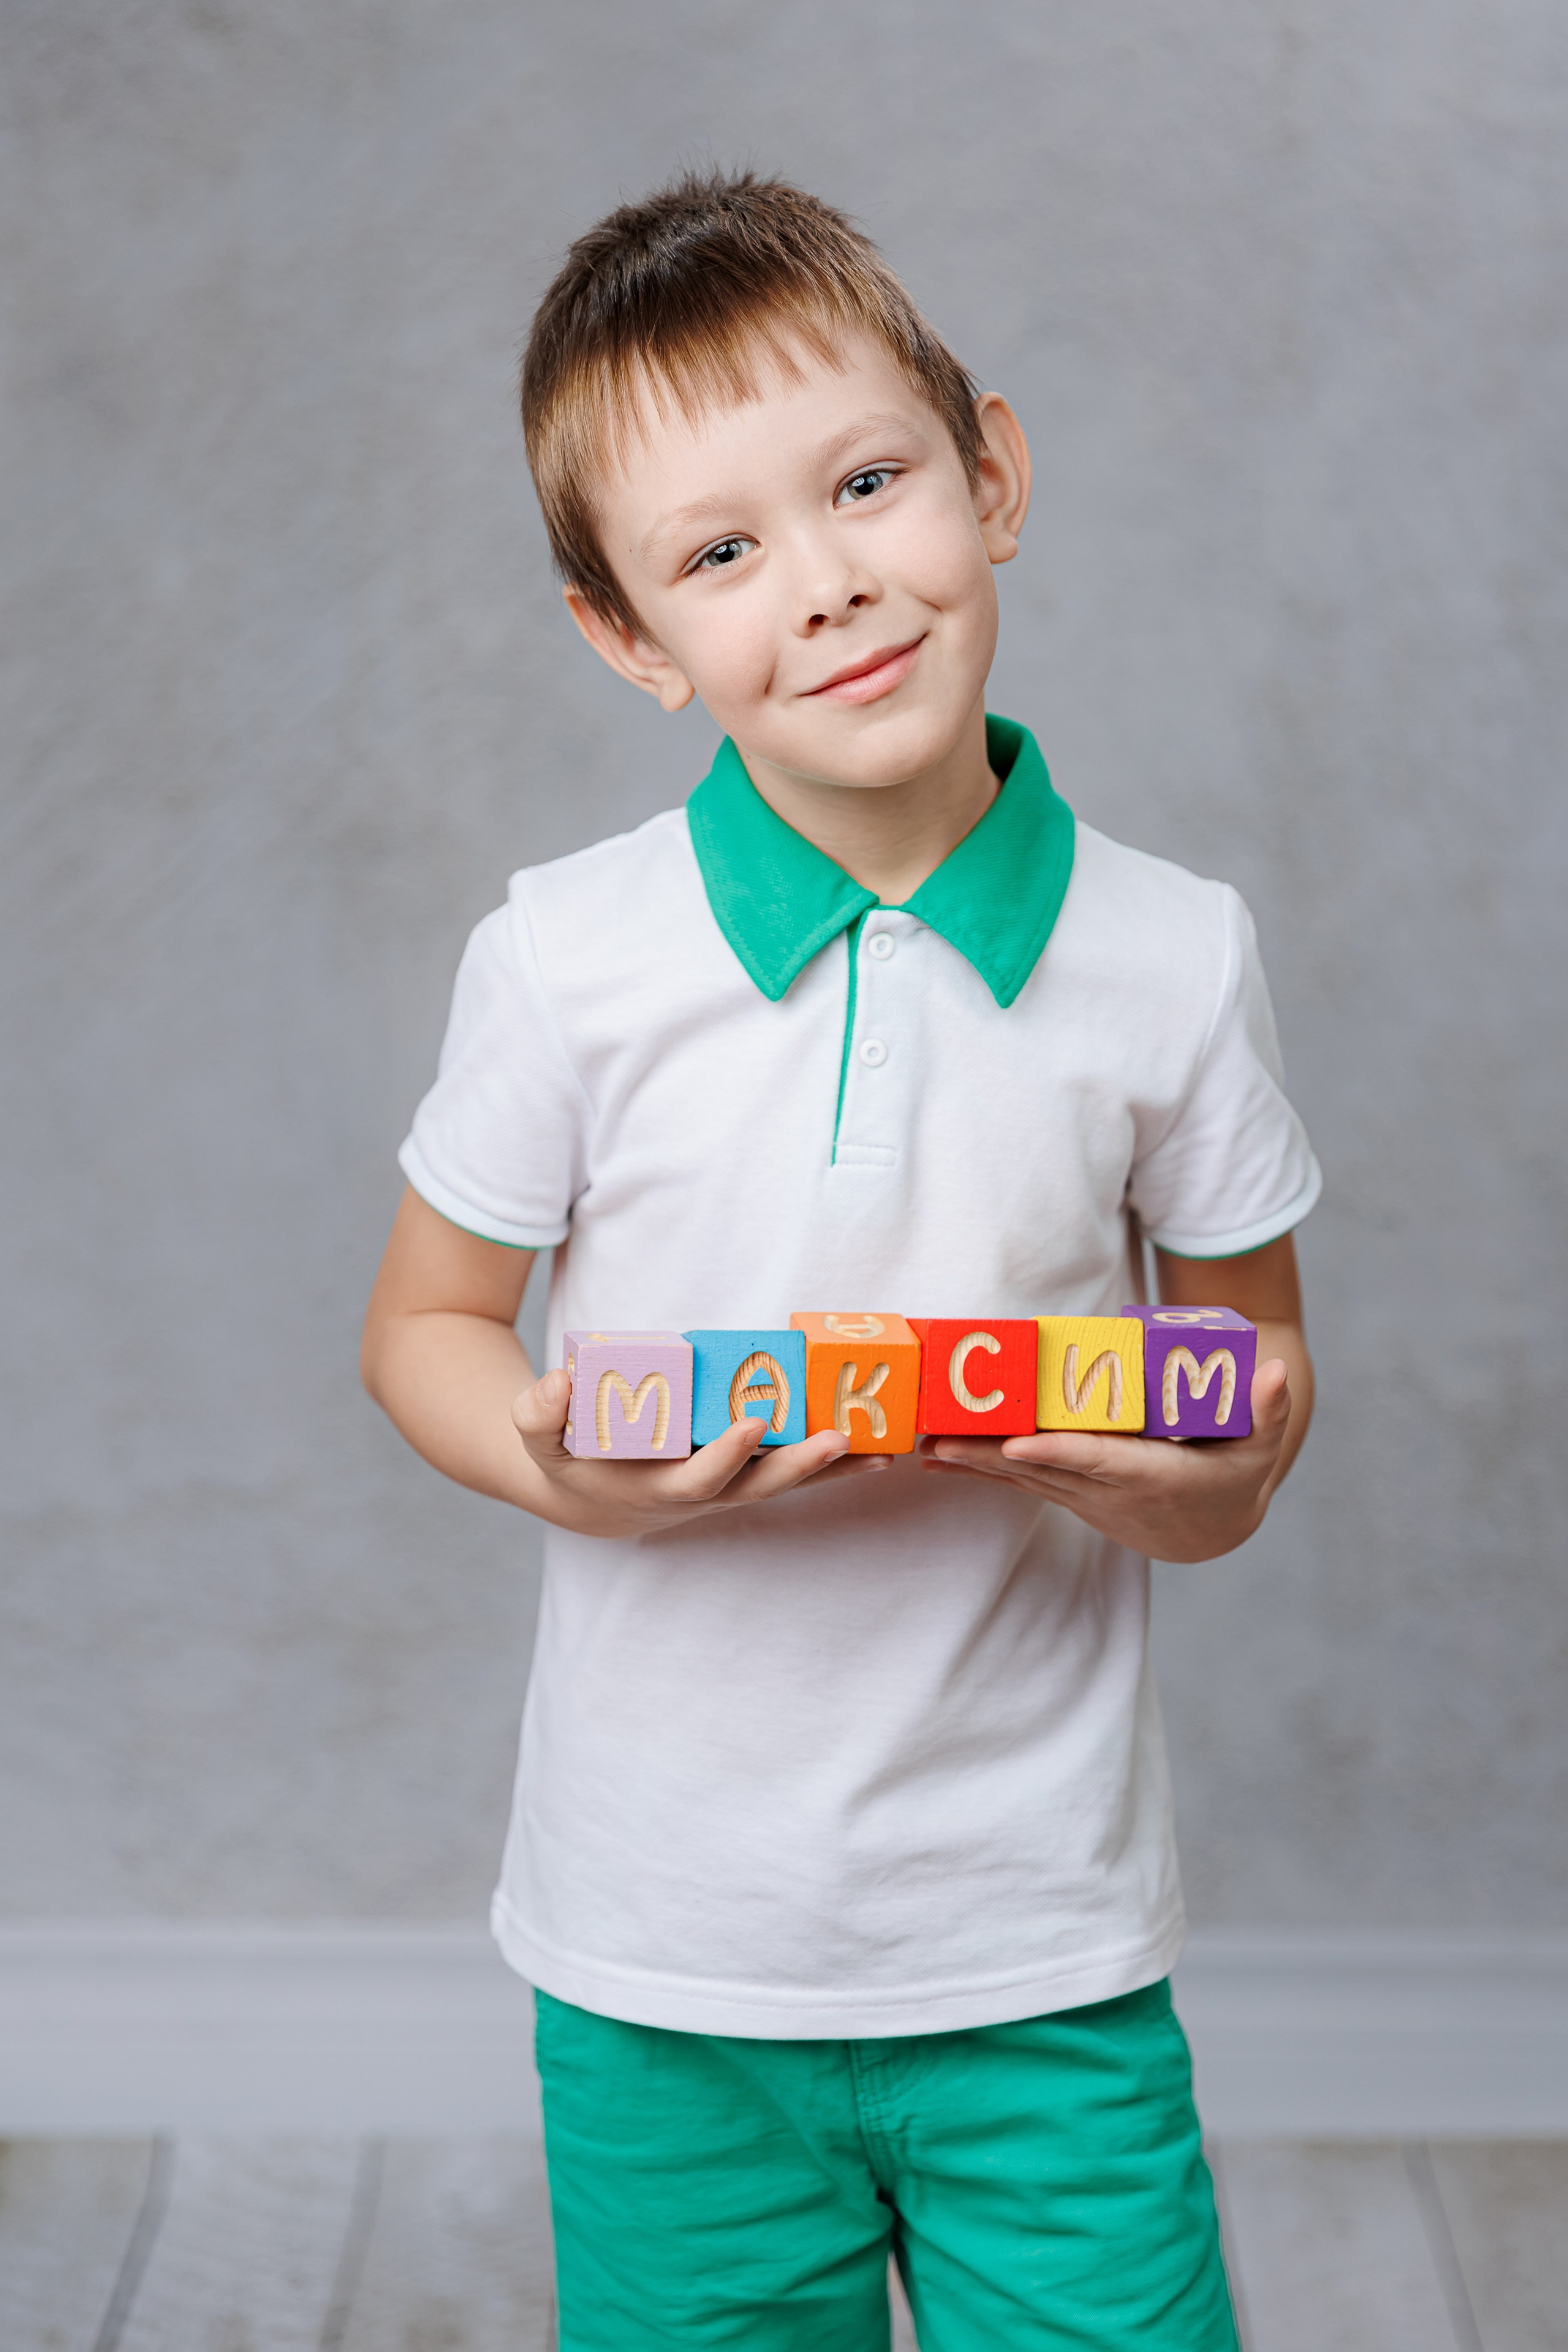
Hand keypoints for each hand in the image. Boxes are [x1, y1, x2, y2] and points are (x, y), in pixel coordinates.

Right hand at [511, 1367, 889, 1538]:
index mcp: (657, 1487)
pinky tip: (879, 1449)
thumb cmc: (567, 1457)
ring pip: (787, 1482)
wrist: (590, 1496)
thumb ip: (540, 1411)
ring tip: (884, 1450)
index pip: (699, 1477)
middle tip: (839, 1437)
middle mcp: (703, 1495)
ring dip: (835, 1470)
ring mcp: (729, 1489)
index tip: (751, 1422)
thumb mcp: (539, 1436)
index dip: (725, 1452)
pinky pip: (795, 1471)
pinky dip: (836, 1465)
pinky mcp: (745, 1475)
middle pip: (759, 1486)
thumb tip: (559, 1382)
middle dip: (800, 1465)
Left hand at [918, 1357, 1293, 1561]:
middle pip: (1043, 1472)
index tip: (1018, 1446)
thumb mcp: (1259, 1445)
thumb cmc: (1235, 1471)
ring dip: (973, 1464)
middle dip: (989, 1459)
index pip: (1101, 1463)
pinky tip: (937, 1459)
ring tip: (923, 1446)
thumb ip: (1267, 1409)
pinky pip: (1018, 1483)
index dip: (1059, 1455)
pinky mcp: (1070, 1493)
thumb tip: (1277, 1370)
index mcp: (1154, 1477)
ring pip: (1022, 1479)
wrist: (1211, 1527)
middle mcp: (1112, 1493)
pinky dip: (979, 1471)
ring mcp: (1086, 1496)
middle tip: (938, 1443)